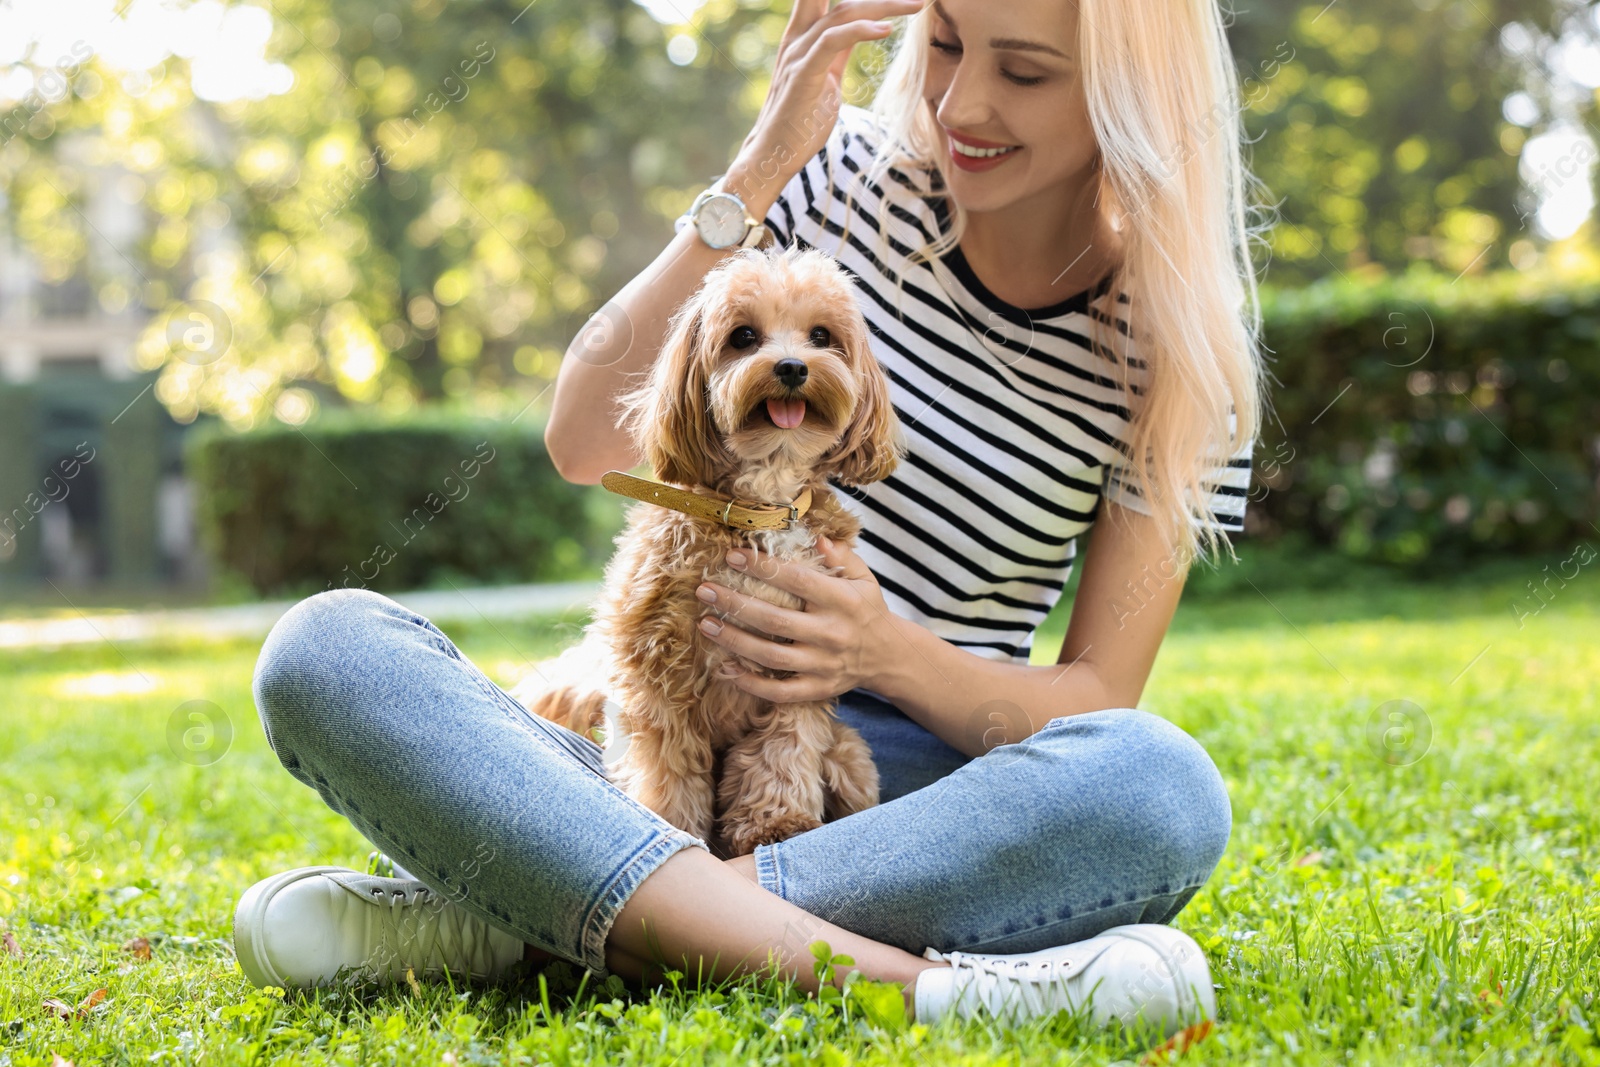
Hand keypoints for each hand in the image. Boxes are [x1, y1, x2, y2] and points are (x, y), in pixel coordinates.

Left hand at [695, 535, 896, 703]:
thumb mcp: (864, 578)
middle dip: (734, 604)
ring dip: (734, 641)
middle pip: (774, 619)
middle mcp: (832, 633)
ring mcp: (823, 664)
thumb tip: (815, 536)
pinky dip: (750, 683)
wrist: (889, 656)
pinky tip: (724, 668)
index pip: (797, 580)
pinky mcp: (817, 688)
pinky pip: (779, 690)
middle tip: (705, 591)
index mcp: (842, 601)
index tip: (731, 556)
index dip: (762, 568)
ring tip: (706, 625)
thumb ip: (841, 556)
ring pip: (770, 655)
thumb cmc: (867, 609)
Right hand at [727, 0, 923, 214]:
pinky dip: (861, 30)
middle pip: (841, 1)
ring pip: (842, 14)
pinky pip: (833, 41)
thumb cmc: (799, 121)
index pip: (828, 0)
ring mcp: (798, 54)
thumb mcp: (826, 77)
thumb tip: (861, 32)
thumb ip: (839, 51)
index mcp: (803, 37)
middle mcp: (798, 38)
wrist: (771, 155)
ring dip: (883, 5)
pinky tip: (886, 29)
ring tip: (916, 5)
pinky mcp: (803, 74)